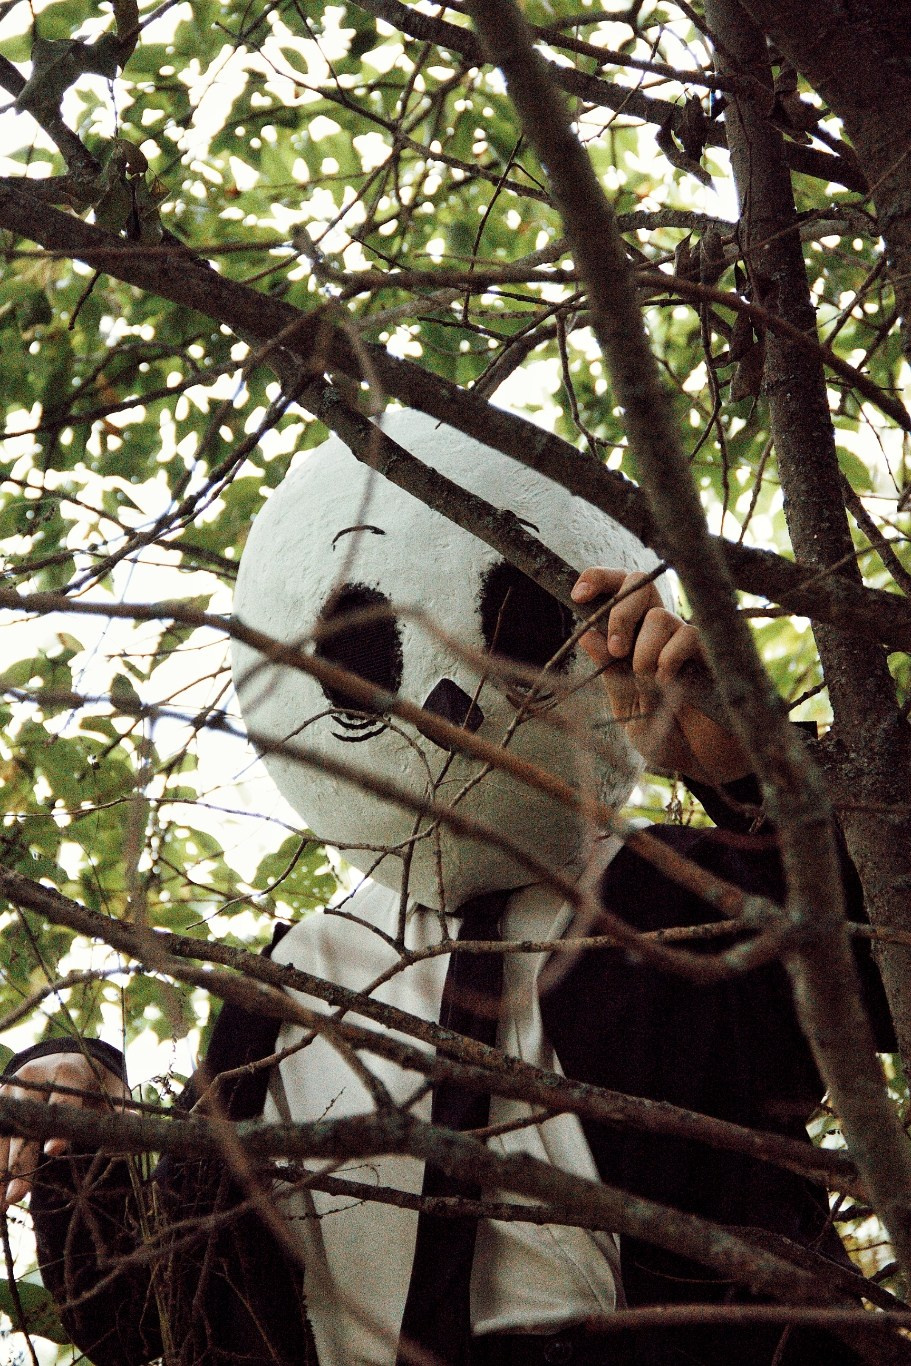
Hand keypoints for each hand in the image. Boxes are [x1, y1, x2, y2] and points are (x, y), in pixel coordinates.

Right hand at [0, 1053, 128, 1207]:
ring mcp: (12, 1091)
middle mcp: (32, 1079)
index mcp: (66, 1072)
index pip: (61, 1101)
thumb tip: (134, 1122)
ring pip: (3, 1133)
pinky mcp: (0, 1103)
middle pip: (27, 1123)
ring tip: (0, 1206)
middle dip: (21, 1160)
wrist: (62, 1060)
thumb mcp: (110, 1088)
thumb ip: (119, 1106)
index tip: (54, 1151)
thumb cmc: (92, 1083)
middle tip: (17, 1195)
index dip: (58, 1127)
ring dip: (0, 1171)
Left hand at [571, 568, 749, 784]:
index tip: (578, 595)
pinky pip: (687, 635)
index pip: (617, 587)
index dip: (598, 579)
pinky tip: (670, 684)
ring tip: (649, 683)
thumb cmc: (660, 731)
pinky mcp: (711, 649)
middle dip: (620, 614)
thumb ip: (609, 672)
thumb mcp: (625, 705)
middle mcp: (657, 629)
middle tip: (617, 650)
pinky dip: (669, 660)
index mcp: (631, 635)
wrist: (699, 759)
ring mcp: (684, 636)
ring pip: (660, 615)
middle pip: (638, 582)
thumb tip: (586, 635)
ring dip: (645, 652)